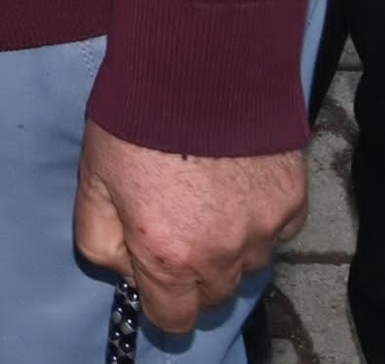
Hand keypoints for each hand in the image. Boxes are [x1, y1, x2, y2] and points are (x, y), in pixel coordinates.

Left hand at [74, 121, 305, 340]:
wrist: (195, 65)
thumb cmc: (136, 119)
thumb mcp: (92, 181)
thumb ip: (100, 239)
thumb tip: (124, 268)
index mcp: (169, 256)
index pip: (174, 319)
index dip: (161, 300)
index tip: (155, 270)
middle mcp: (222, 254)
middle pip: (215, 295)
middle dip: (195, 274)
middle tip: (180, 225)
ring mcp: (263, 229)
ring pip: (250, 264)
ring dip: (231, 245)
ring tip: (210, 196)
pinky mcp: (293, 200)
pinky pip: (280, 231)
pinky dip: (262, 217)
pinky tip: (239, 183)